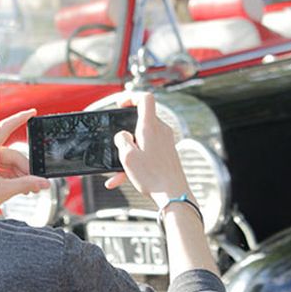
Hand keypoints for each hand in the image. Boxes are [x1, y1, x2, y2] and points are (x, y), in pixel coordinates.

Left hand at [0, 109, 50, 216]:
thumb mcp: (1, 191)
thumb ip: (25, 184)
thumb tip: (44, 183)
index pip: (5, 128)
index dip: (20, 119)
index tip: (32, 113)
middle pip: (11, 154)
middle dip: (26, 166)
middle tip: (38, 176)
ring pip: (8, 165)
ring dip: (21, 175)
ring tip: (31, 189)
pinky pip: (2, 172)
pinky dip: (12, 179)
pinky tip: (23, 188)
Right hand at [104, 93, 190, 207]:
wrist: (174, 195)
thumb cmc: (152, 177)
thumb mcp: (127, 157)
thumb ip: (121, 140)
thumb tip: (122, 135)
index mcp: (150, 127)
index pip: (145, 98)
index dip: (131, 97)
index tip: (120, 104)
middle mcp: (161, 131)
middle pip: (141, 121)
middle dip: (125, 133)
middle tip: (117, 147)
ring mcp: (166, 142)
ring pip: (142, 140)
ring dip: (129, 152)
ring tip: (118, 171)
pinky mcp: (167, 153)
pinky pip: (148, 151)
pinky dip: (137, 161)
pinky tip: (123, 178)